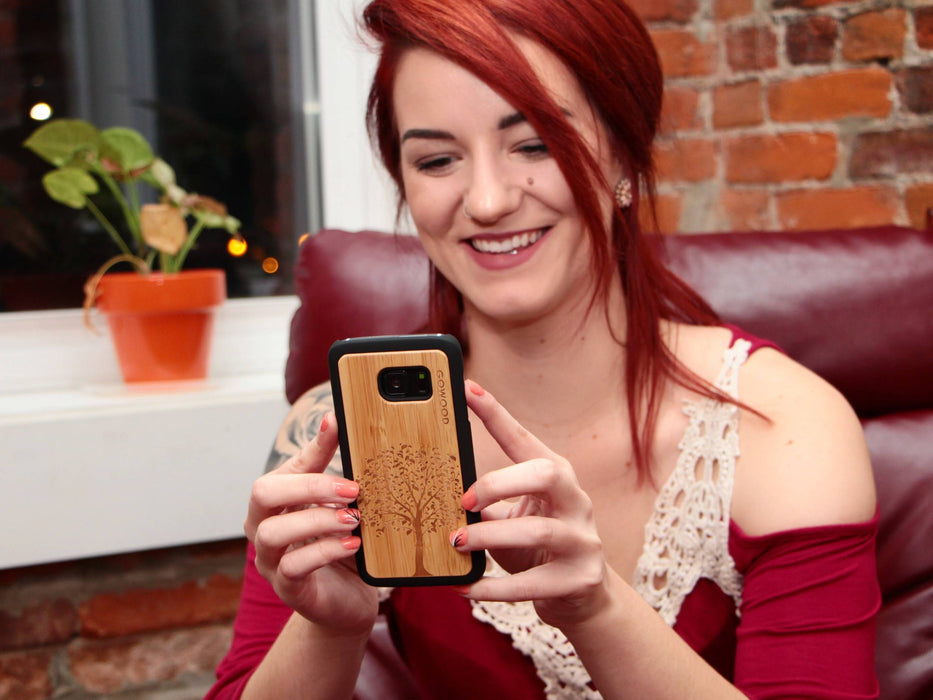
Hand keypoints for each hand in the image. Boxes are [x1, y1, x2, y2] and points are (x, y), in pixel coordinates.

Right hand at [244, 412, 378, 634]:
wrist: (347, 602)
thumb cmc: (342, 548)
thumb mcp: (342, 509)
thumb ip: (338, 474)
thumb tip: (338, 423)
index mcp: (277, 502)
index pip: (286, 466)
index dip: (313, 446)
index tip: (337, 424)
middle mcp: (263, 527)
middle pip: (263, 492)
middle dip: (308, 485)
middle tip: (351, 488)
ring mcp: (270, 559)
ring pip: (272, 532)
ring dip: (317, 520)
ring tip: (353, 519)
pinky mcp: (286, 588)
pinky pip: (293, 566)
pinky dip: (325, 550)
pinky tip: (353, 544)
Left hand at [452, 380, 613, 628]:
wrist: (582, 597)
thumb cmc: (538, 548)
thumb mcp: (516, 516)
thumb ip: (488, 501)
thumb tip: (433, 484)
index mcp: (557, 478)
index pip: (526, 440)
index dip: (497, 415)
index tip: (467, 390)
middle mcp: (576, 502)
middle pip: (548, 473)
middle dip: (501, 482)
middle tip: (465, 500)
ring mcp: (581, 542)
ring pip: (539, 531)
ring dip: (490, 536)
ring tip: (457, 542)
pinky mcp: (577, 580)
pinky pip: (531, 585)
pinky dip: (493, 587)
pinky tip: (464, 588)